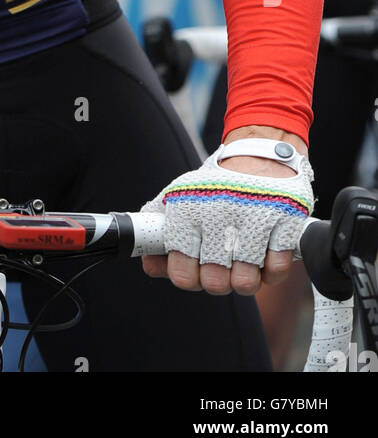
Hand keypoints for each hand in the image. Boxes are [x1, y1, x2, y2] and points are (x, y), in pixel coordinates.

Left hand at [141, 127, 310, 293]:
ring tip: (243, 261)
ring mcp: (254, 218)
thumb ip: (163, 235)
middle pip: (215, 283)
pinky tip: (265, 252)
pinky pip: (277, 270)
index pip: (182, 272)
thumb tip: (151, 265)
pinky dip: (271, 268)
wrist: (258, 155)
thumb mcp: (181, 200)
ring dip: (245, 278)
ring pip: (246, 282)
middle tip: (221, 266)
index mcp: (187, 209)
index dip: (188, 277)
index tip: (194, 269)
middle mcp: (218, 213)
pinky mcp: (285, 221)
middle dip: (217, 280)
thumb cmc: (216, 187)